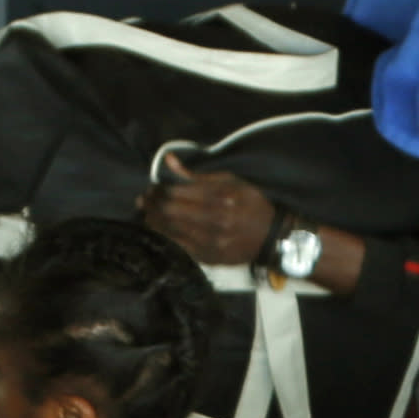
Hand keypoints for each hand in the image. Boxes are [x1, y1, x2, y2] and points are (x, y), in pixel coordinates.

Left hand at [138, 158, 280, 271]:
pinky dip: (165, 236)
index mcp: (220, 197)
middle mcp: (215, 220)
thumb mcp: (232, 180)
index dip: (159, 189)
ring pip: (170, 230)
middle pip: (169, 211)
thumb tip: (168, 160)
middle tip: (146, 199)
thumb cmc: (252, 203)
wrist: (272, 237)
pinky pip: (178, 247)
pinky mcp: (209, 257)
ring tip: (148, 212)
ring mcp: (211, 241)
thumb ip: (198, 173)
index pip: (176, 192)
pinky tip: (159, 229)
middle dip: (152, 204)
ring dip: (154, 220)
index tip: (153, 187)